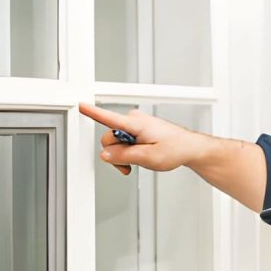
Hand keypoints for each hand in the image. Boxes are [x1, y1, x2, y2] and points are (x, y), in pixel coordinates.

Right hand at [79, 103, 199, 174]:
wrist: (189, 147)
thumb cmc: (175, 149)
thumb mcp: (149, 158)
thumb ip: (124, 156)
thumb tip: (105, 154)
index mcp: (136, 124)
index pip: (110, 118)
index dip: (93, 113)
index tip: (81, 105)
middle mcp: (134, 120)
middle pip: (109, 138)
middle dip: (115, 154)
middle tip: (130, 165)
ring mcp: (135, 123)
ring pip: (116, 142)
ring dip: (122, 155)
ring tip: (138, 162)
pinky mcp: (138, 128)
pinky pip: (124, 141)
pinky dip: (128, 152)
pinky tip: (138, 157)